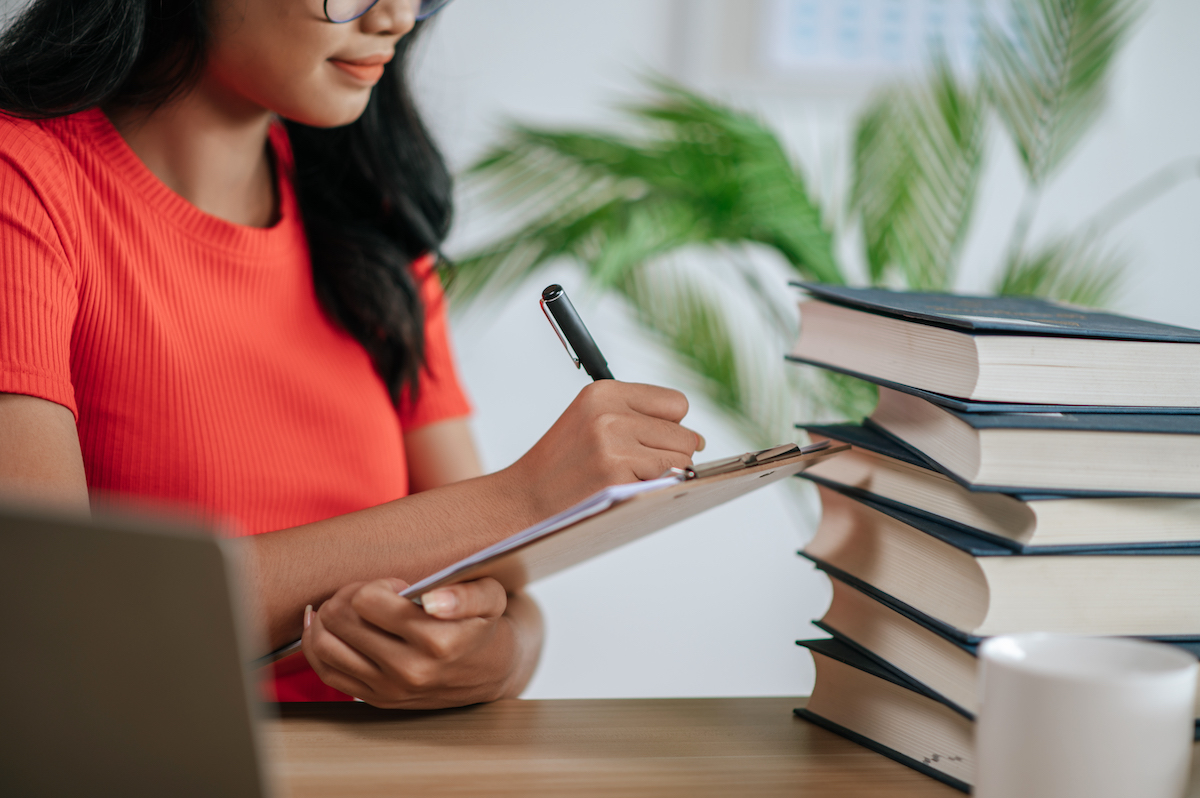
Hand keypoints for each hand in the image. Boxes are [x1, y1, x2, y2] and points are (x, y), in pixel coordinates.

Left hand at [301, 577, 532, 708]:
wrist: (487, 672)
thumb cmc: (482, 626)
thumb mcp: (491, 598)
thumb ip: (465, 593)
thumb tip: (432, 600)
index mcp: (436, 641)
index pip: (367, 601)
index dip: (377, 584)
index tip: (396, 587)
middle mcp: (408, 670)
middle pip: (341, 618)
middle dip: (349, 595)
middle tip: (370, 594)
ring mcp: (388, 688)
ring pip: (326, 644)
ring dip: (329, 616)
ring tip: (348, 607)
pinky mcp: (374, 698)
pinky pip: (325, 670)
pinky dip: (316, 642)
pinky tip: (324, 623)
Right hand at [505, 380, 703, 518]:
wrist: (523, 499)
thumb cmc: (563, 465)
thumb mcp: (591, 420)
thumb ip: (637, 417)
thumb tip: (698, 439)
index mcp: (603, 392)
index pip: (676, 403)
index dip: (671, 426)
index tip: (652, 442)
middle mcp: (609, 413)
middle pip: (684, 433)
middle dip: (671, 453)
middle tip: (637, 468)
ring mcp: (614, 444)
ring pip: (683, 458)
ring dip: (666, 474)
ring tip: (629, 479)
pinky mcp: (618, 475)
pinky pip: (669, 481)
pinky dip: (655, 491)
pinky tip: (625, 490)